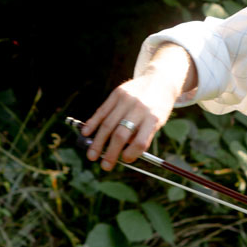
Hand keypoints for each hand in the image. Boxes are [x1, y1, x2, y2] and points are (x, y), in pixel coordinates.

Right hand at [81, 45, 193, 170]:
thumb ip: (142, 135)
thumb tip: (121, 153)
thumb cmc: (158, 106)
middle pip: (121, 135)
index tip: (125, 160)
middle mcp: (139, 108)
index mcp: (153, 118)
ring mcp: (127, 99)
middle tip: (105, 166)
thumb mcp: (158, 121)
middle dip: (110, 153)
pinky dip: (93, 123)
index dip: (131, 155)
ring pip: (108, 124)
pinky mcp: (117, 93)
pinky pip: (102, 110)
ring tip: (92, 155)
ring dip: (98, 142)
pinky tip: (86, 133)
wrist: (160, 80)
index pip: (140, 142)